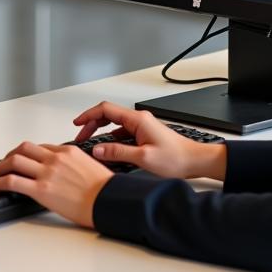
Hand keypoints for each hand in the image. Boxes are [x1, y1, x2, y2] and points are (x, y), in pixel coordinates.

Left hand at [0, 141, 112, 227]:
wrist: (109, 202)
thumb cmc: (104, 190)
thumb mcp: (90, 166)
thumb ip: (73, 164)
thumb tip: (65, 170)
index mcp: (67, 151)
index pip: (40, 147)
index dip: (27, 154)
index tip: (20, 161)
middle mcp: (55, 158)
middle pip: (23, 148)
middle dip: (9, 156)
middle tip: (2, 165)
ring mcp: (47, 172)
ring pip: (14, 161)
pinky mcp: (41, 189)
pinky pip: (12, 180)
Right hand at [72, 102, 226, 180]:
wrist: (195, 161)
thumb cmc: (175, 158)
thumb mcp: (143, 157)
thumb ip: (118, 152)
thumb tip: (97, 149)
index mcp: (137, 119)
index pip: (106, 110)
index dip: (88, 115)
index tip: (77, 124)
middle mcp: (138, 119)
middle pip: (108, 115)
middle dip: (91, 124)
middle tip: (80, 136)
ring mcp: (141, 126)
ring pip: (114, 124)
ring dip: (100, 131)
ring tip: (90, 143)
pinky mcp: (144, 134)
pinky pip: (122, 132)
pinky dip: (111, 138)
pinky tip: (108, 149)